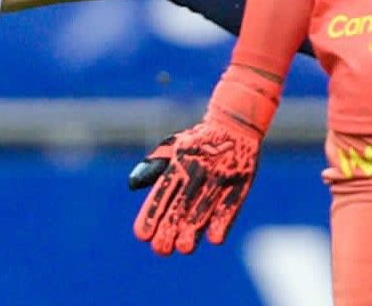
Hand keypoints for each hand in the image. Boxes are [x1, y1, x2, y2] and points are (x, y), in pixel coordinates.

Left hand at [130, 120, 259, 253]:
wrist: (235, 123)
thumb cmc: (198, 141)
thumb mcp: (173, 146)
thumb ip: (154, 166)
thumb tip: (132, 184)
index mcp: (178, 164)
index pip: (161, 194)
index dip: (151, 215)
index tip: (142, 235)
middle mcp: (196, 172)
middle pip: (180, 206)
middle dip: (168, 229)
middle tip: (161, 249)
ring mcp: (218, 178)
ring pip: (203, 210)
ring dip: (192, 231)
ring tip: (183, 247)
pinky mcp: (239, 183)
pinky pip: (230, 206)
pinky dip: (222, 222)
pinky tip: (214, 238)